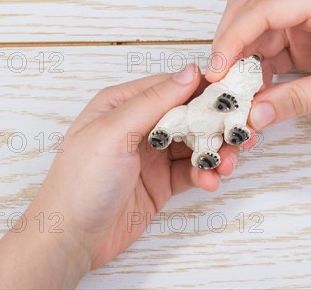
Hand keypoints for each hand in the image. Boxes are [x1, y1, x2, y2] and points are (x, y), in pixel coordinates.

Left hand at [0, 63, 240, 288]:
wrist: (70, 239)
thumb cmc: (80, 182)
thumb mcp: (114, 132)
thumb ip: (153, 101)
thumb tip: (189, 72)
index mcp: (122, 104)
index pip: (171, 87)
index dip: (202, 90)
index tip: (231, 97)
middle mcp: (139, 126)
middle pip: (188, 115)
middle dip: (216, 124)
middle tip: (240, 133)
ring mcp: (151, 155)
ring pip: (195, 144)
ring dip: (215, 151)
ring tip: (227, 163)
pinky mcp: (160, 183)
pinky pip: (191, 171)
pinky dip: (205, 174)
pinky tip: (210, 181)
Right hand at [207, 0, 310, 128]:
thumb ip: (300, 99)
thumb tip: (253, 116)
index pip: (263, 9)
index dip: (232, 39)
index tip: (215, 73)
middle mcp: (309, 2)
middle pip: (249, 12)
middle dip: (227, 45)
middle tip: (215, 84)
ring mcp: (305, 21)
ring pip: (252, 33)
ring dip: (237, 62)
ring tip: (228, 95)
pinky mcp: (303, 41)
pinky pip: (266, 52)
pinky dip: (253, 73)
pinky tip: (249, 96)